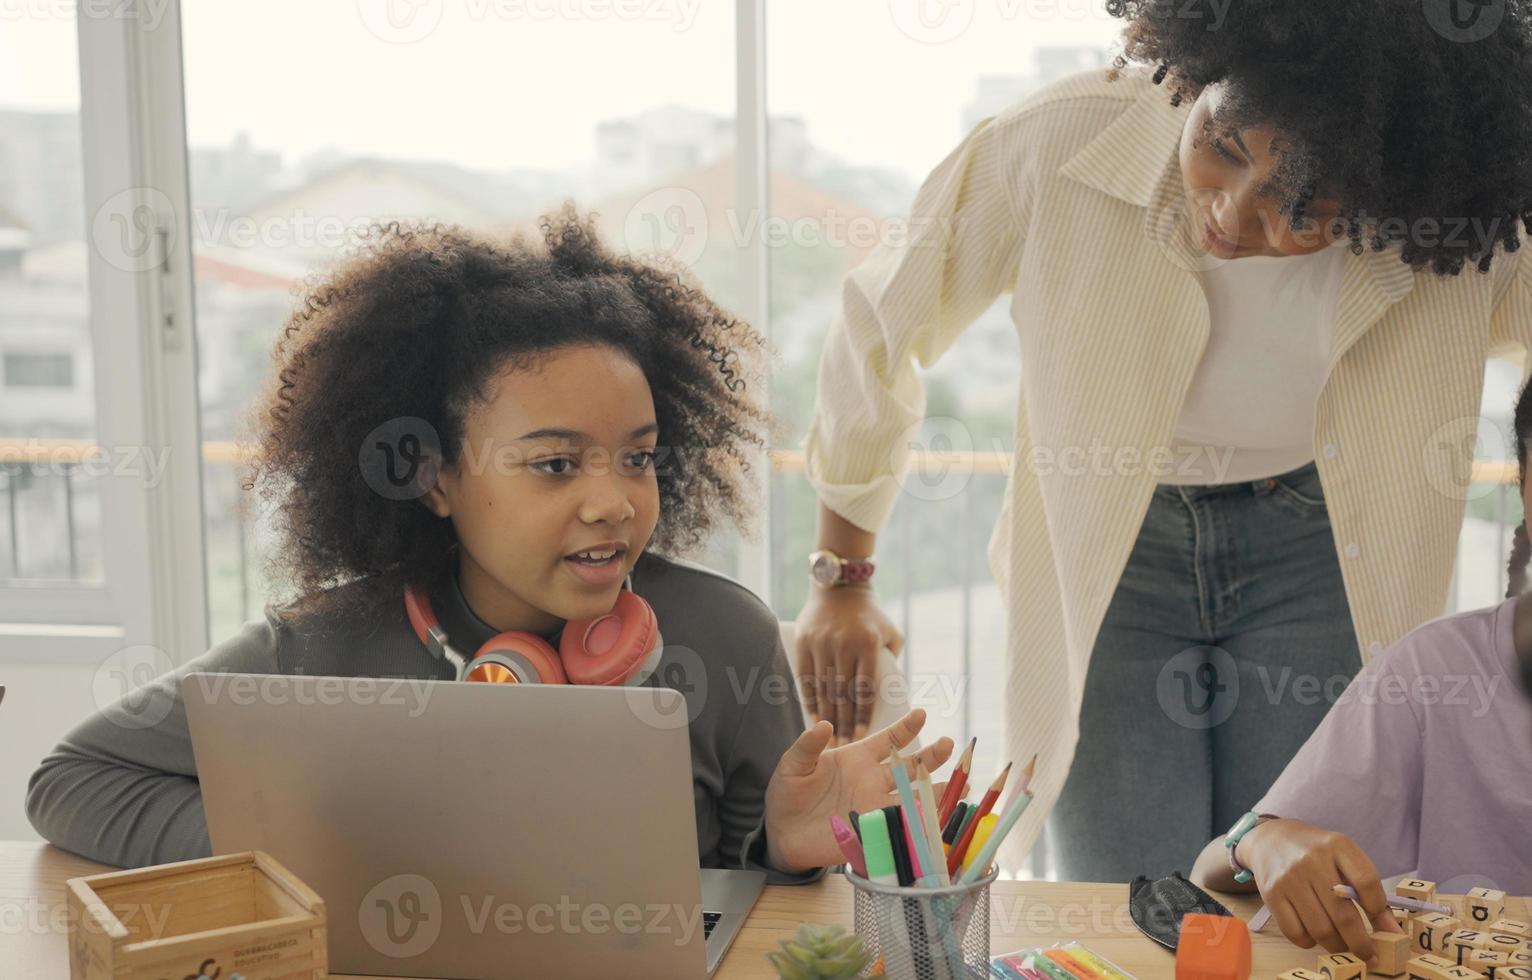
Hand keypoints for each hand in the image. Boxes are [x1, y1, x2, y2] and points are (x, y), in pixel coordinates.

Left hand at [763, 707, 953, 872]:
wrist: (782, 834)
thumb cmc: (788, 794)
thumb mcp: (792, 765)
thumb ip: (808, 746)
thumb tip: (824, 724)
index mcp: (857, 759)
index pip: (888, 740)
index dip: (905, 727)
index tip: (921, 714)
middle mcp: (873, 781)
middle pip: (910, 767)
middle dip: (931, 756)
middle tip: (949, 744)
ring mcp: (876, 806)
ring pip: (913, 797)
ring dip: (936, 791)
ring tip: (961, 784)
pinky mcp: (873, 831)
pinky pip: (902, 826)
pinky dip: (921, 823)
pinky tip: (939, 820)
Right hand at [794, 585, 902, 746]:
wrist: (839, 586)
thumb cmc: (870, 614)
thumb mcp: (890, 632)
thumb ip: (893, 660)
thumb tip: (893, 692)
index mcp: (868, 643)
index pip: (865, 687)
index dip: (863, 714)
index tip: (861, 736)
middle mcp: (844, 644)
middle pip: (843, 692)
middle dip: (844, 722)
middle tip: (844, 746)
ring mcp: (821, 643)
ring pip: (823, 687)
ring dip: (827, 716)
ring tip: (830, 738)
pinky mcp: (804, 642)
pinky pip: (806, 677)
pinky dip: (810, 700)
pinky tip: (814, 718)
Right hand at [1238, 818, 1402, 965]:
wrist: (1270, 839)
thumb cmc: (1316, 854)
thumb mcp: (1344, 859)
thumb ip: (1369, 891)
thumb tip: (1393, 932)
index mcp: (1337, 846)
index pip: (1367, 882)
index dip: (1379, 910)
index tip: (1385, 928)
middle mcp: (1312, 861)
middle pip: (1344, 915)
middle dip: (1361, 944)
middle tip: (1370, 956)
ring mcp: (1289, 879)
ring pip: (1321, 930)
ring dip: (1337, 946)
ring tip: (1343, 944)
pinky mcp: (1272, 895)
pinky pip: (1296, 933)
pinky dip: (1311, 942)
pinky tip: (1316, 935)